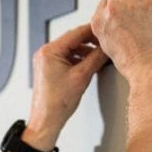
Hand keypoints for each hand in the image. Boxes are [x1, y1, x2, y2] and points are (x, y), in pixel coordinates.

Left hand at [27, 24, 107, 149]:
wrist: (46, 120)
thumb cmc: (56, 103)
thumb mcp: (82, 77)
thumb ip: (96, 58)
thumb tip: (106, 48)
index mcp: (50, 51)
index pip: (76, 33)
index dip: (94, 31)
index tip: (106, 31)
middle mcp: (45, 53)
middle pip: (73, 40)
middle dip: (91, 42)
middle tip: (106, 43)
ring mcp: (46, 61)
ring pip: (71, 49)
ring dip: (86, 51)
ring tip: (100, 56)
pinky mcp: (49, 68)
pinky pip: (67, 57)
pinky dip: (79, 59)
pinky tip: (90, 64)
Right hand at [91, 0, 151, 81]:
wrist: (149, 69)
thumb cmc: (133, 64)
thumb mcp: (109, 50)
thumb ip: (108, 33)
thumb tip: (114, 25)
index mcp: (99, 23)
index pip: (102, 4)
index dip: (109, 0)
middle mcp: (111, 12)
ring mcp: (129, 6)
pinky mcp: (148, 5)